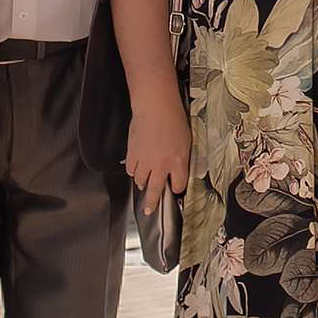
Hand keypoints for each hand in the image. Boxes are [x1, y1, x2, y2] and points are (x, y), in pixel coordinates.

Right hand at [123, 91, 190, 213]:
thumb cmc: (173, 120)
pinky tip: (137, 168)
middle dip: (153, 203)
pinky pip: (131, 170)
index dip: (177, 188)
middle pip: (156, 191)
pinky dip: (134, 171)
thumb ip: (180, 159)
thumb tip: (176, 170)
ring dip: (143, 183)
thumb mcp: (185, 142)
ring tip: (143, 183)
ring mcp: (146, 161)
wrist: (155, 107)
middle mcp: (162, 165)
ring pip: (141, 181)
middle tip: (150, 210)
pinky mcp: (133, 155)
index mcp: (179, 162)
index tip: (175, 188)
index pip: (178, 185)